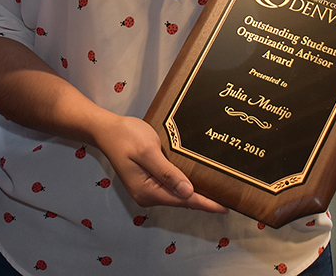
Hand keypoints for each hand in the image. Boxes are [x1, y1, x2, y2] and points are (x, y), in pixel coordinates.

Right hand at [91, 115, 227, 212]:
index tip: (226, 207)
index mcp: (148, 191)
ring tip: (218, 190)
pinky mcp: (148, 181)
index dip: (206, 203)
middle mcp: (148, 195)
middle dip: (204, 199)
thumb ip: (167, 173)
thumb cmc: (126, 137)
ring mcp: (148, 189)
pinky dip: (185, 184)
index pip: (184, 200)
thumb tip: (188, 192)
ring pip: (178, 194)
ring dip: (196, 192)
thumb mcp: (148, 152)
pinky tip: (198, 180)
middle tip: (229, 197)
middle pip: (182, 200)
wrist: (106, 129)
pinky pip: (171, 186)